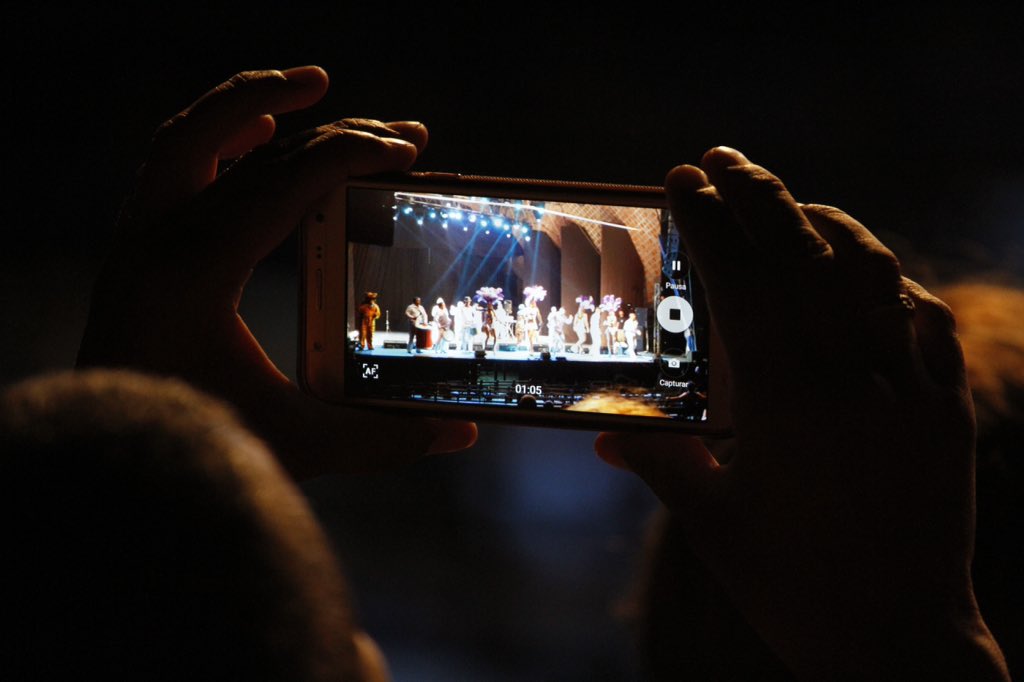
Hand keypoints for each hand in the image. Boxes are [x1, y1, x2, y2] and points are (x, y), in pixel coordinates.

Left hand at [78, 67, 475, 478]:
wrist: (104, 465)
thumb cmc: (196, 449)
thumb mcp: (296, 445)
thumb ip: (381, 439)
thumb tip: (462, 433)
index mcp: (195, 270)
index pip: (284, 180)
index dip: (353, 154)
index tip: (408, 152)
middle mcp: (156, 239)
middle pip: (240, 142)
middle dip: (324, 123)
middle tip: (395, 128)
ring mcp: (137, 239)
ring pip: (188, 136)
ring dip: (249, 102)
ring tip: (307, 87)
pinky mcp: (134, 249)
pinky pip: (172, 165)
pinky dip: (216, 138)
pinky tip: (254, 137)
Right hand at [596, 148, 1007, 678]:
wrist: (897, 643)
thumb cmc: (791, 588)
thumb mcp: (710, 522)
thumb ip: (657, 461)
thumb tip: (603, 435)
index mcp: (786, 399)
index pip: (740, 280)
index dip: (708, 221)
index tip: (680, 180)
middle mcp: (854, 377)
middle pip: (804, 254)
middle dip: (758, 194)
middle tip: (721, 159)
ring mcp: (910, 388)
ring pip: (874, 273)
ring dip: (827, 222)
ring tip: (790, 203)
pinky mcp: (948, 410)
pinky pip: (929, 321)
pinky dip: (894, 283)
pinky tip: (871, 276)